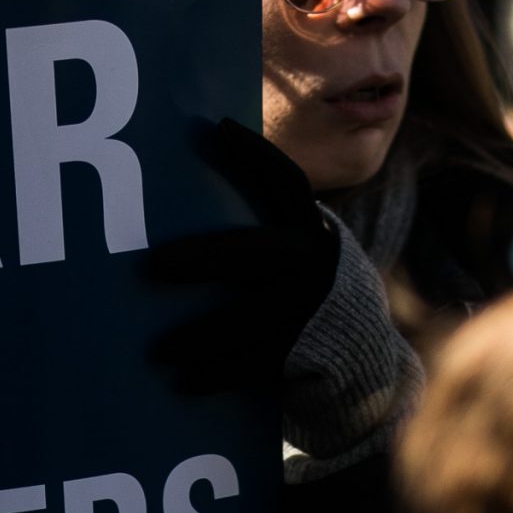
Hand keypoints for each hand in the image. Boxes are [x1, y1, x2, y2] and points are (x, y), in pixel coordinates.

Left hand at [141, 119, 340, 402]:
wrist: (360, 357)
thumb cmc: (299, 292)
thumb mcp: (291, 251)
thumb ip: (256, 230)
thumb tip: (181, 189)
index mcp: (308, 231)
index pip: (285, 183)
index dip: (255, 155)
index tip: (215, 128)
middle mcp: (315, 263)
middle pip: (254, 252)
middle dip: (203, 257)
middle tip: (151, 265)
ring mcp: (313, 310)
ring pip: (250, 320)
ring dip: (200, 337)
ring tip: (156, 352)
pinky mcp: (309, 353)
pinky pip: (256, 365)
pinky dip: (217, 375)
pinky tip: (180, 383)